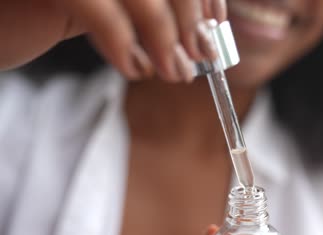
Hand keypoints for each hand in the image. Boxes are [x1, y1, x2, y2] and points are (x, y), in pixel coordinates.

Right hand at [0, 0, 225, 80]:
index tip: (214, 23)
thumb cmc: (40, 12)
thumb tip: (196, 35)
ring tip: (175, 72)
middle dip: (189, 17)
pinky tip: (133, 69)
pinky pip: (98, 10)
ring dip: (164, 37)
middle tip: (201, 54)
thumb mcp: (102, 5)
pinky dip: (122, 43)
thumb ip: (143, 11)